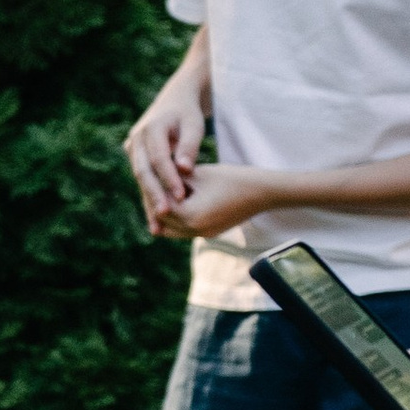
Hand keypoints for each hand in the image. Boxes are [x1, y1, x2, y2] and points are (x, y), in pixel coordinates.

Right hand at [124, 67, 207, 226]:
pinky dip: (150, 197)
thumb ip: (189, 146)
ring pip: (140, 178)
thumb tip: (184, 170)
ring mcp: (132, 148)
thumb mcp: (194, 125)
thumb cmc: (188, 114)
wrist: (174, 101)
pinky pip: (142, 179)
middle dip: (154, 194)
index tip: (182, 196)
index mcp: (151, 127)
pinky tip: (156, 220)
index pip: (159, 157)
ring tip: (158, 226)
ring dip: (149, 201)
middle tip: (165, 215)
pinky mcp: (135, 157)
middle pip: (144, 170)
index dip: (169, 178)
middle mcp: (136, 138)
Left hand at [147, 159, 274, 240]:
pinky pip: (184, 229)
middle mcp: (194, 231)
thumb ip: (172, 178)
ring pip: (171, 229)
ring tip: (162, 191)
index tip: (147, 175)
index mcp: (190, 216)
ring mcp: (202, 235)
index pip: (160, 204)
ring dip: (166, 212)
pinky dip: (178, 217)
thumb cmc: (231, 178)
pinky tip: (177, 198)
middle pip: (162, 220)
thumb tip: (150, 175)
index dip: (153, 188)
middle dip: (156, 202)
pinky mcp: (209, 233)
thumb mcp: (197, 174)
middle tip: (150, 184)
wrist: (263, 192)